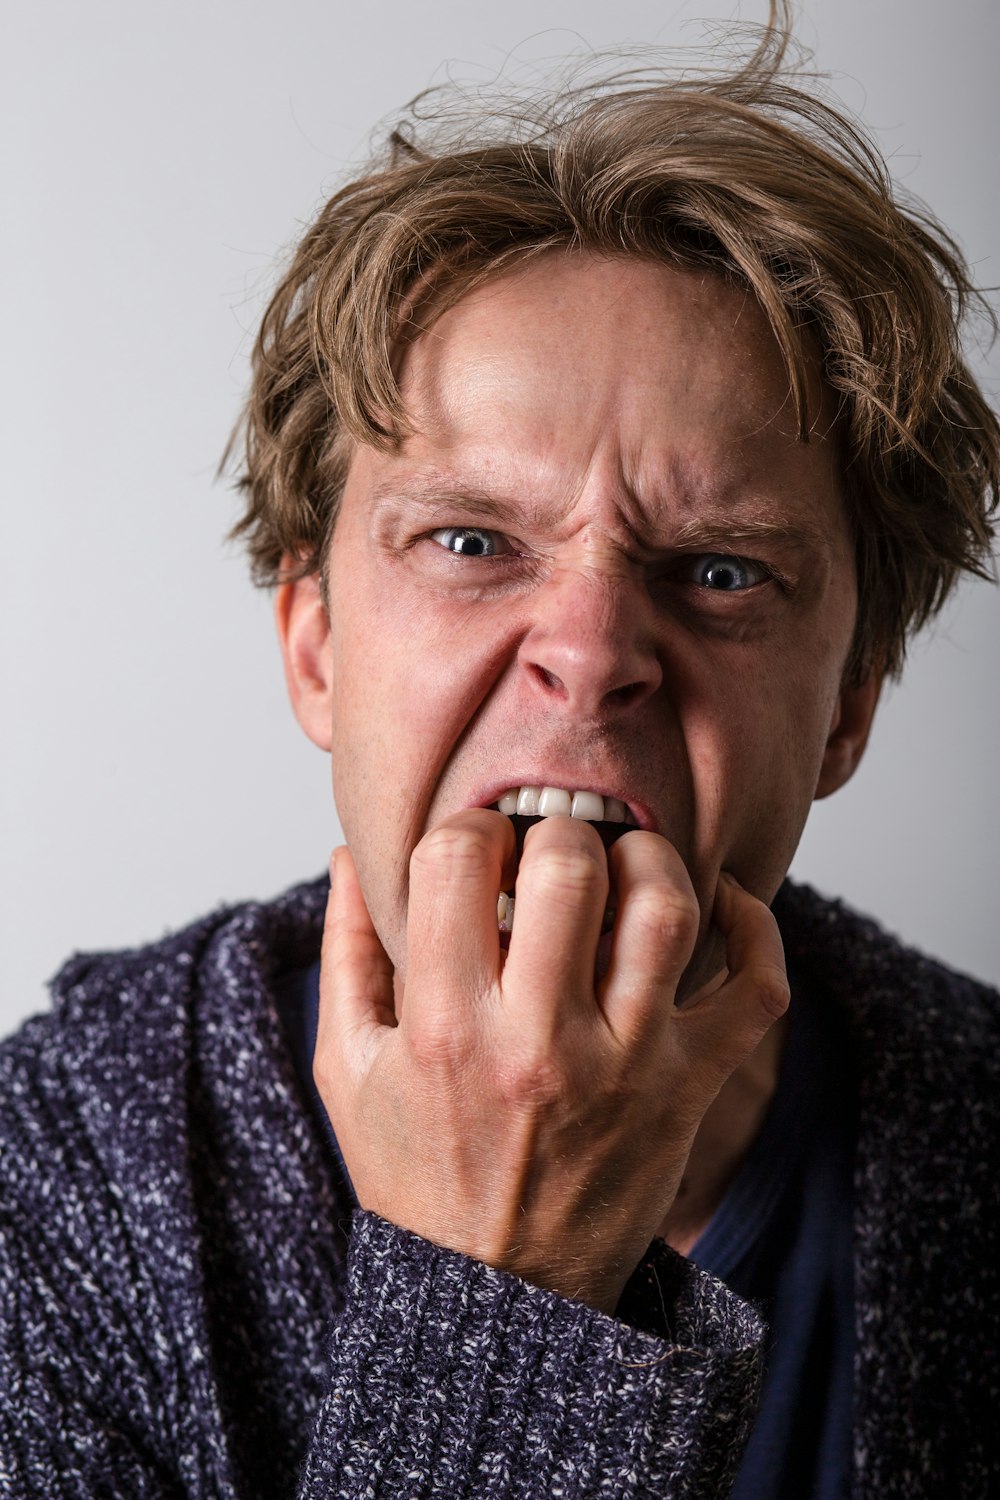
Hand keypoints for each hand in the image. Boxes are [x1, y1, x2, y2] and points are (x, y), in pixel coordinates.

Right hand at [315, 810, 787, 1314]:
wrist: (499, 1298)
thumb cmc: (419, 1176)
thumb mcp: (348, 1071)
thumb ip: (348, 954)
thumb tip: (350, 854)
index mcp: (446, 1028)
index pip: (457, 861)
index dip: (466, 829)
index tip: (476, 848)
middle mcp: (540, 1042)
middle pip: (569, 867)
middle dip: (558, 831)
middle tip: (551, 851)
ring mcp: (627, 1067)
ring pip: (665, 910)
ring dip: (648, 859)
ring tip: (624, 864)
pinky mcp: (688, 1091)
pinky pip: (755, 990)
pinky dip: (755, 928)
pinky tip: (722, 903)